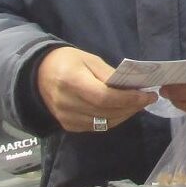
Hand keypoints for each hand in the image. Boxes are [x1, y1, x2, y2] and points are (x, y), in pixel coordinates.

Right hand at [37, 47, 156, 132]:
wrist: (38, 74)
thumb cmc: (67, 61)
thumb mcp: (89, 59)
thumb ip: (109, 75)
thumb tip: (133, 88)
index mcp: (71, 81)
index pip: (105, 97)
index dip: (128, 99)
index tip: (147, 95)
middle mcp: (67, 103)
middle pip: (106, 112)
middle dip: (131, 107)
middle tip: (147, 99)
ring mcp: (66, 118)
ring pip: (104, 123)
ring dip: (125, 115)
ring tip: (137, 105)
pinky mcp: (68, 126)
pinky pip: (96, 127)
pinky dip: (112, 120)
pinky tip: (122, 111)